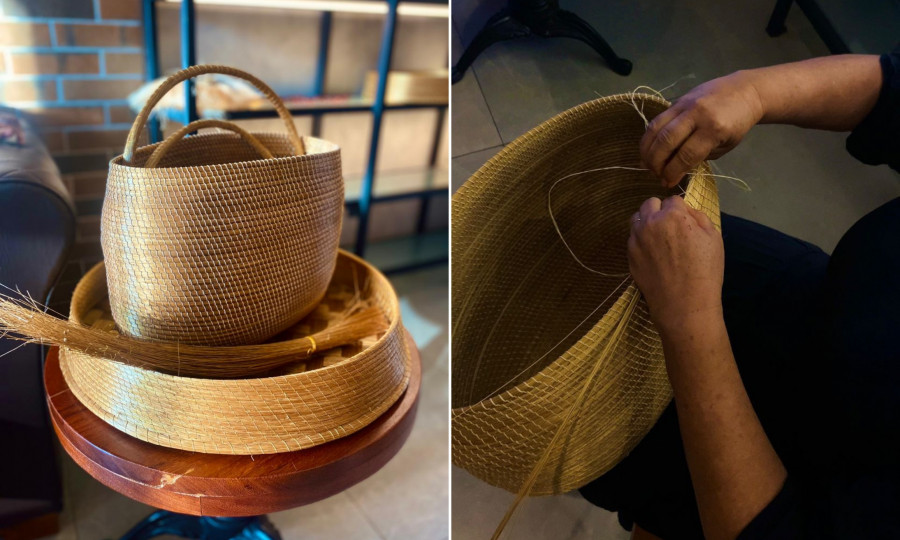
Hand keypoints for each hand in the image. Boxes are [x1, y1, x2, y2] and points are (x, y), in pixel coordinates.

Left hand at [627, 196, 723, 334]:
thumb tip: (686, 211)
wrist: (684, 305)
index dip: (680, 210)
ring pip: (637, 219)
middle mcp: (650, 223)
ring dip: (647, 222)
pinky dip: (641, 240)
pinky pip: (633, 238)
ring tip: (659, 238)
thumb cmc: (705, 272)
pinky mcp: (629, 255)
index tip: (685, 222)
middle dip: (660, 210)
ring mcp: (636, 239)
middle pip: (650, 204)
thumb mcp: (714, 239)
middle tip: (670, 226)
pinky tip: (653, 253)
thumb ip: (699, 217)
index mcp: (673, 216)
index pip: (673, 200)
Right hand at [639, 72, 763, 186]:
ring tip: (647, 163)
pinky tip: (649, 148)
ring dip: (647, 149)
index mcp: (714, 129)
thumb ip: (700, 157)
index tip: (667, 182)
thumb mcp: (725, 145)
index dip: (673, 172)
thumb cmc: (738, 123)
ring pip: (656, 128)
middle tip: (655, 174)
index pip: (686, 155)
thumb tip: (675, 170)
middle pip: (666, 141)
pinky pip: (657, 120)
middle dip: (657, 162)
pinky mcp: (677, 100)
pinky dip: (649, 136)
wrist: (744, 90)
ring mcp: (685, 105)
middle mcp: (697, 115)